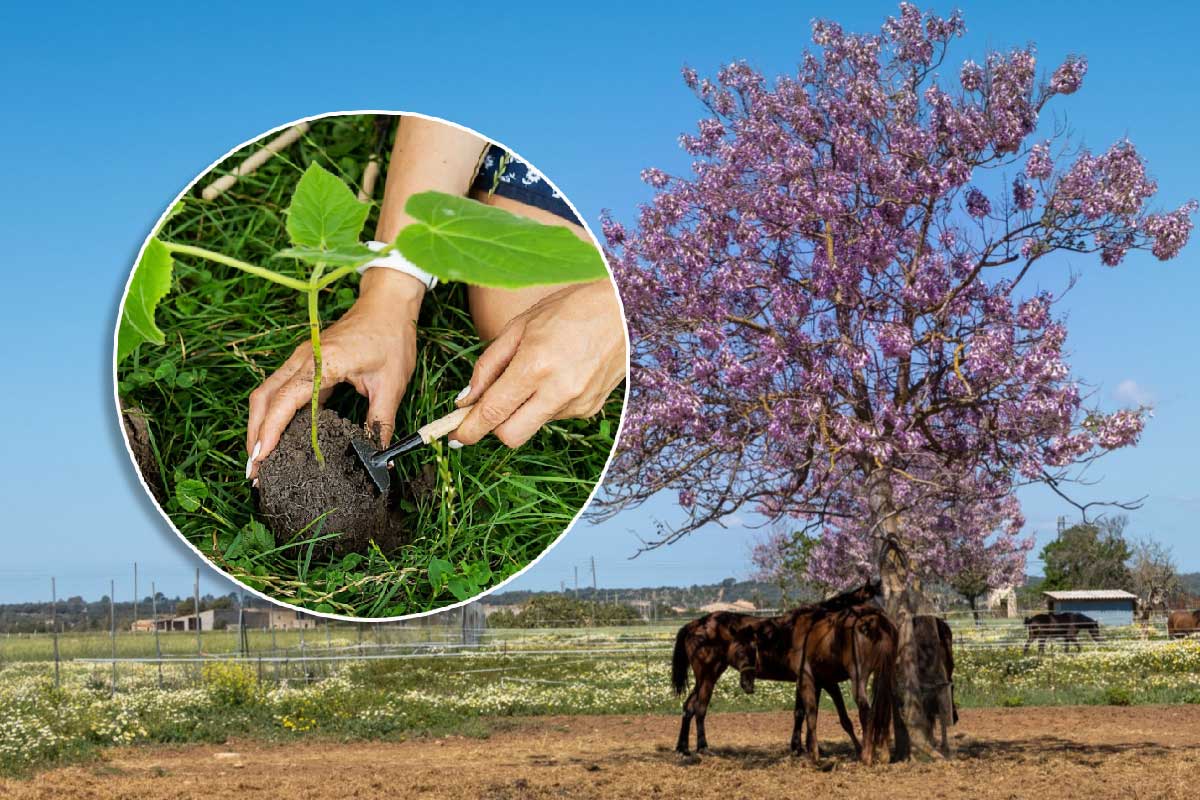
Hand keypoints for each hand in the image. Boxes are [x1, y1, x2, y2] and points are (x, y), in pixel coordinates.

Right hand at [245, 270, 423, 477]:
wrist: (388, 304)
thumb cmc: (391, 337)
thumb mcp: (392, 384)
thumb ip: (381, 422)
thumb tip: (380, 456)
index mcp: (322, 362)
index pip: (284, 401)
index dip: (270, 432)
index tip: (261, 459)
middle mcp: (303, 359)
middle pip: (263, 398)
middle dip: (255, 435)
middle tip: (255, 471)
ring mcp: (301, 358)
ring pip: (266, 394)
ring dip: (259, 425)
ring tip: (260, 459)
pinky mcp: (305, 361)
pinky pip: (279, 389)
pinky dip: (272, 414)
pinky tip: (277, 436)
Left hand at [451, 280, 626, 448]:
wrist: (624, 309)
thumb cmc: (570, 309)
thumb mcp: (520, 326)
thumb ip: (489, 364)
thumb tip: (467, 398)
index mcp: (535, 366)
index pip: (493, 412)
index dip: (468, 430)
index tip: (453, 436)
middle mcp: (558, 391)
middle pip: (511, 436)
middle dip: (492, 429)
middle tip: (484, 413)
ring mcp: (578, 404)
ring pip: (533, 425)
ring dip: (522, 410)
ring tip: (536, 373)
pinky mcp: (592, 409)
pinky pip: (555, 416)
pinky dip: (546, 403)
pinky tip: (559, 375)